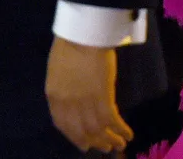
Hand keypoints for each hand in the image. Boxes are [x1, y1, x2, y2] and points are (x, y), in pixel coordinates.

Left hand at [45, 37, 132, 152]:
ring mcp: (84, 102)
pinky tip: (128, 133)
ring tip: (120, 145)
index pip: (63, 125)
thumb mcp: (59, 69)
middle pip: (80, 130)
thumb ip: (64, 86)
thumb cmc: (71, 43)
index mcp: (54, 97)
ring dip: (110, 139)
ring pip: (97, 129)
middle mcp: (68, 105)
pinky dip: (120, 129)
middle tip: (106, 148)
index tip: (84, 143)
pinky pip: (111, 119)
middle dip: (94, 142)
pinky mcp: (102, 97)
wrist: (83, 35)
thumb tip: (76, 95)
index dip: (74, 136)